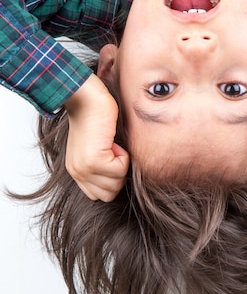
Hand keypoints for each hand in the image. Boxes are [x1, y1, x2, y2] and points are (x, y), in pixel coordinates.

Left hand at [65, 75, 129, 201]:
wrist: (87, 98)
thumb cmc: (95, 117)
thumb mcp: (95, 148)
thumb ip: (101, 168)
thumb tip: (119, 180)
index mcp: (77, 172)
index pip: (100, 196)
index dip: (112, 179)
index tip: (110, 159)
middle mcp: (78, 173)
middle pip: (110, 194)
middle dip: (118, 174)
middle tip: (111, 151)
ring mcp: (85, 168)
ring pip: (117, 184)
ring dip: (121, 164)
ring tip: (111, 146)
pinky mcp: (95, 160)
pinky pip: (121, 170)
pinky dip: (123, 155)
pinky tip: (112, 142)